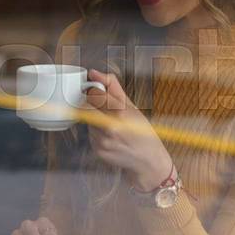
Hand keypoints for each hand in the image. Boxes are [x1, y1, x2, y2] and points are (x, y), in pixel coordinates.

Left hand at [84, 69, 174, 190]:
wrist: (148, 161)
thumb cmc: (143, 133)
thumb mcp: (133, 107)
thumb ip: (113, 87)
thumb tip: (94, 73)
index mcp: (121, 113)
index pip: (94, 94)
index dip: (92, 88)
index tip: (94, 86)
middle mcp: (110, 128)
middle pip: (86, 107)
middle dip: (91, 103)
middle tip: (102, 105)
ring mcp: (102, 141)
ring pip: (87, 121)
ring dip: (95, 119)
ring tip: (111, 123)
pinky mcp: (98, 151)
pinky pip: (90, 134)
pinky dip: (97, 132)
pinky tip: (110, 135)